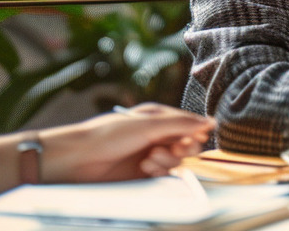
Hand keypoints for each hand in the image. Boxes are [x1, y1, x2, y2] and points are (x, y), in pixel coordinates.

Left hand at [0, 104, 213, 191]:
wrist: (78, 160)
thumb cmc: (108, 135)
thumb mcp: (147, 125)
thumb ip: (181, 124)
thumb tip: (210, 121)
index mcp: (157, 116)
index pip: (188, 123)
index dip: (195, 132)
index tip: (193, 139)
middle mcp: (155, 134)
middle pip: (186, 142)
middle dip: (184, 148)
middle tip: (175, 150)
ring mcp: (149, 153)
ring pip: (176, 160)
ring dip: (168, 160)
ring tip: (150, 160)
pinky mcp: (143, 172)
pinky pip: (164, 173)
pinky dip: (159, 171)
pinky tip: (146, 168)